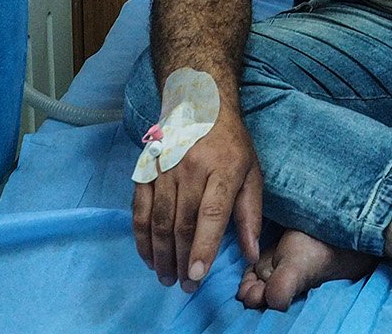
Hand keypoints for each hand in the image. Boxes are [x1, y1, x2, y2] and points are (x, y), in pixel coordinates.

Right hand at [134, 116, 263, 291]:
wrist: (198, 104)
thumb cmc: (231, 144)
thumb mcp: (251, 172)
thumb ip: (250, 214)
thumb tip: (250, 254)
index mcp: (222, 169)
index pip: (211, 213)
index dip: (204, 246)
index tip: (197, 275)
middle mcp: (191, 168)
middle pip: (183, 222)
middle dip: (182, 259)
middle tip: (185, 286)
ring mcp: (164, 169)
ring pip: (159, 220)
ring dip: (161, 254)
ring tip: (167, 277)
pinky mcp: (145, 171)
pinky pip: (140, 210)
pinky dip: (142, 237)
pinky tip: (149, 256)